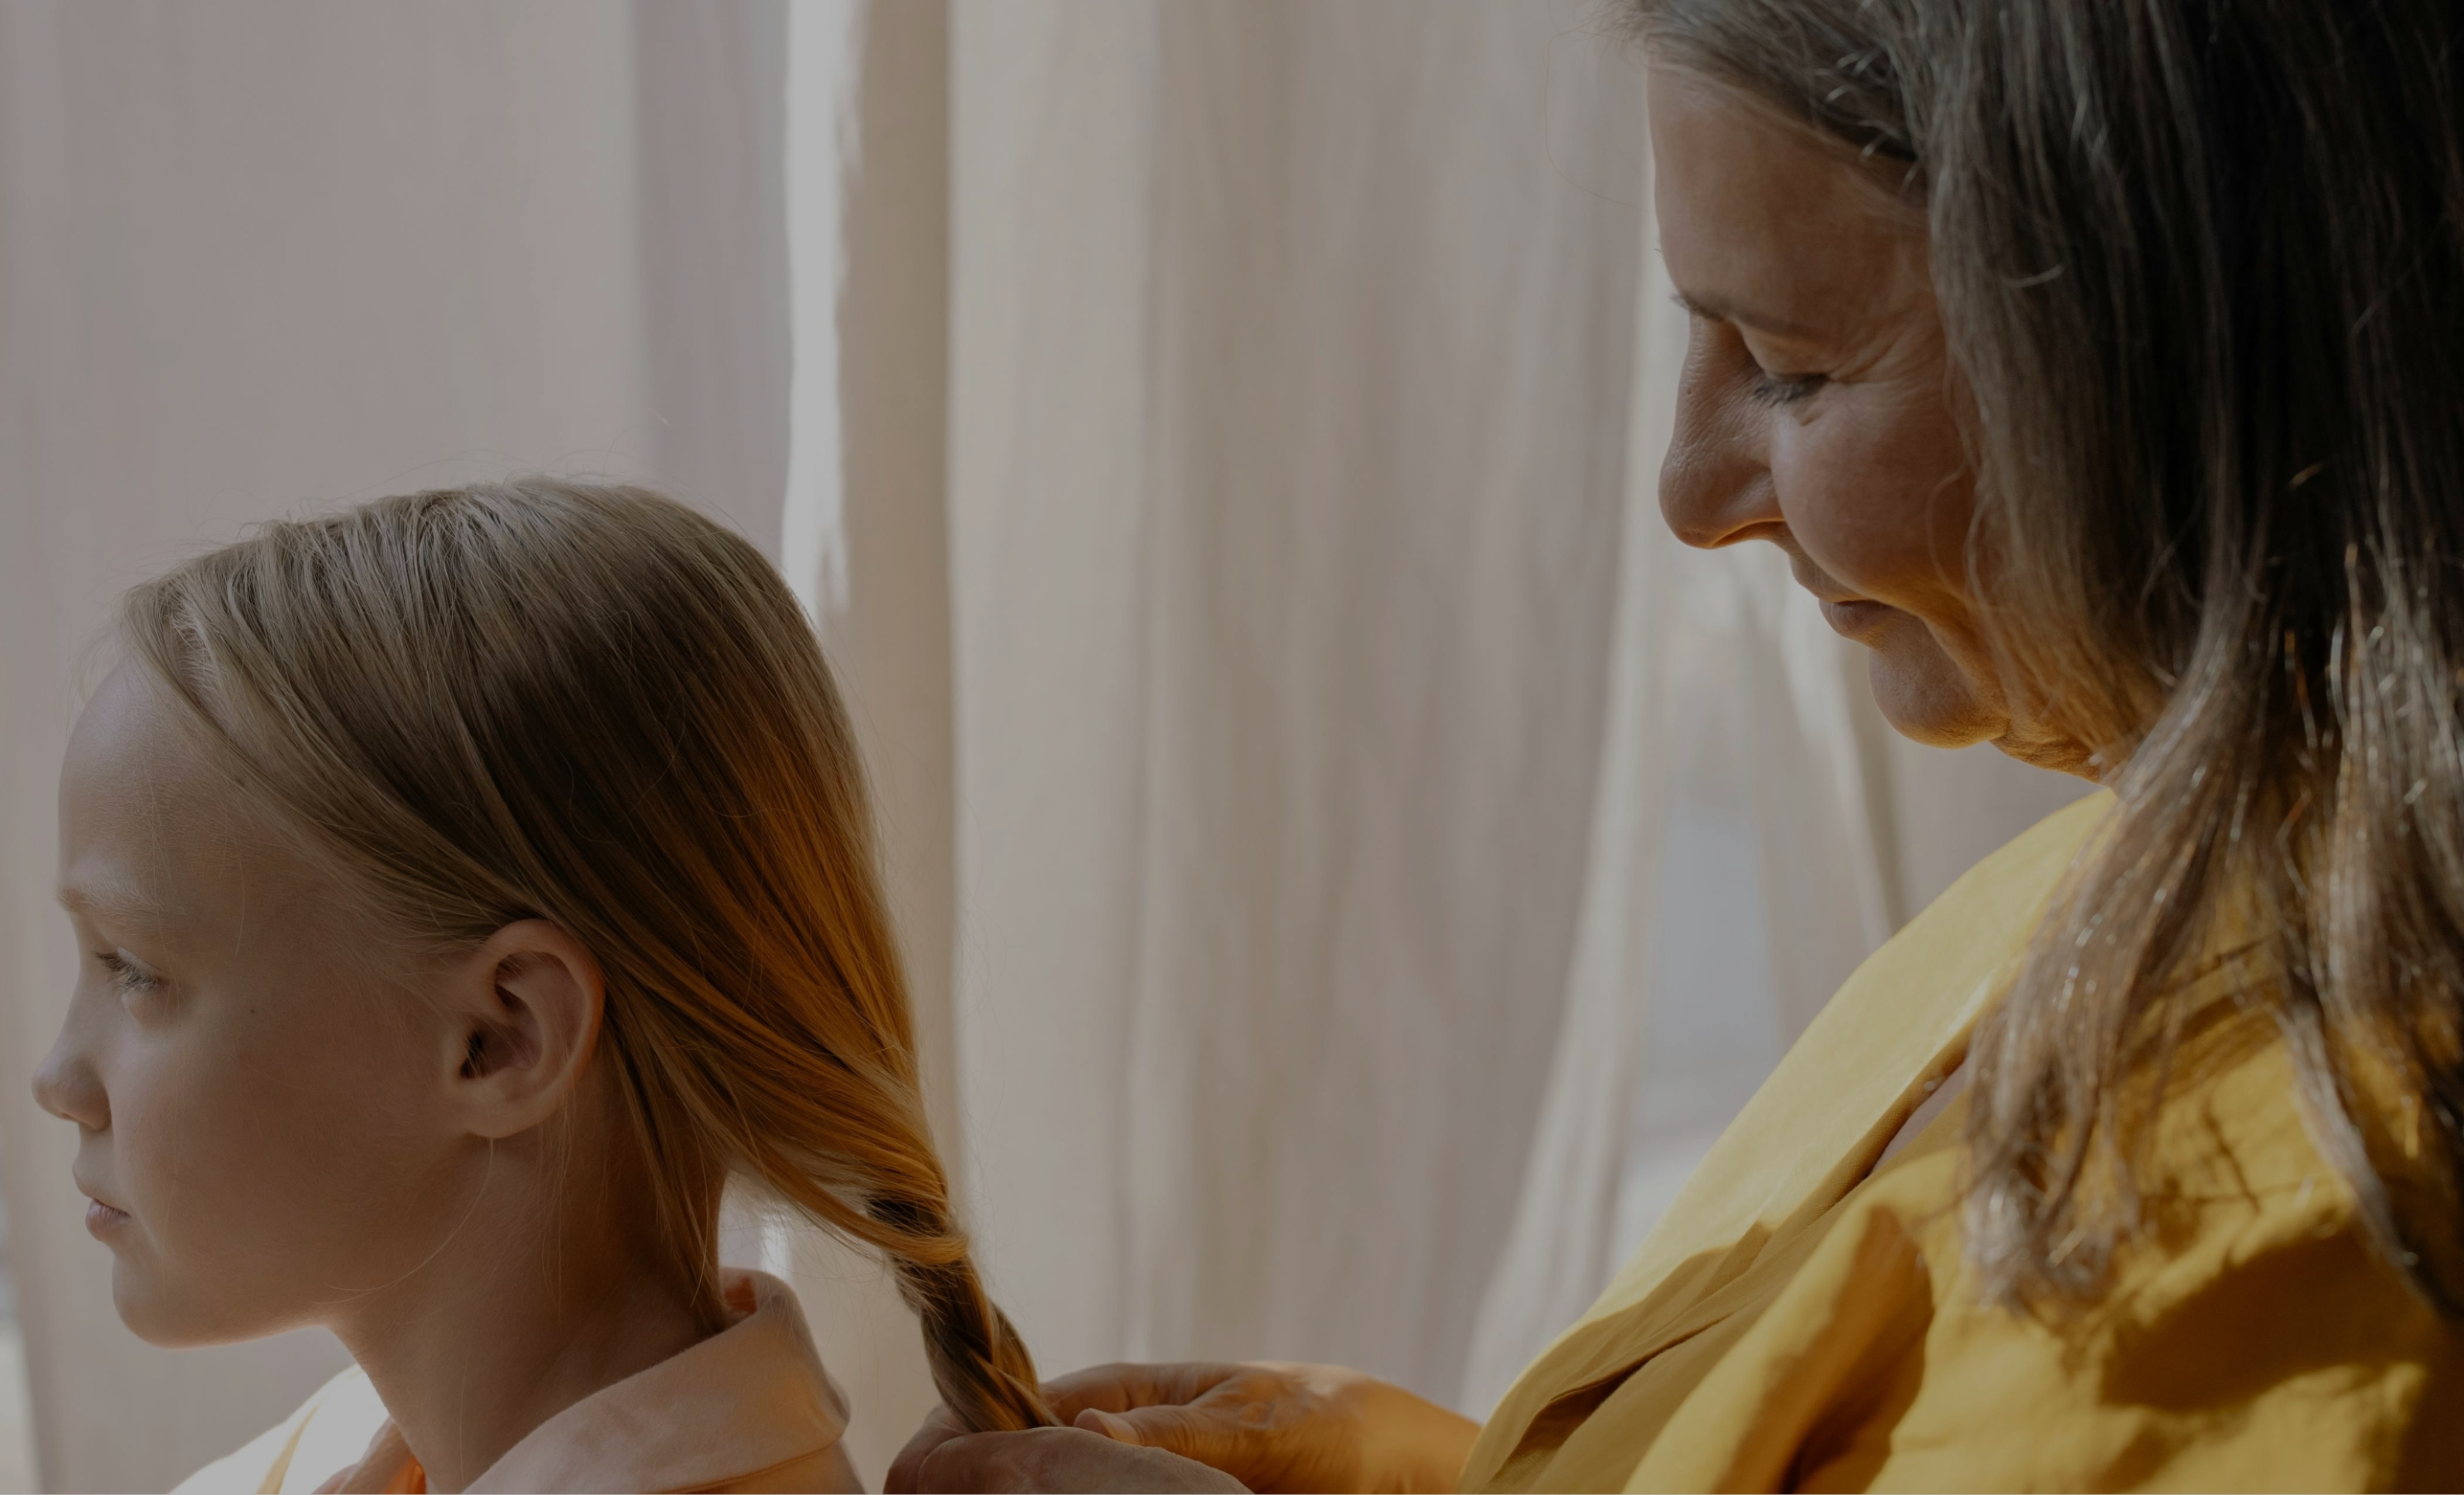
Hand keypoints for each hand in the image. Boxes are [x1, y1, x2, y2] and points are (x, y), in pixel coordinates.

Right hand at [888, 1361, 1478, 1494]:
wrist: (1413, 1479)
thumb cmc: (1344, 1429)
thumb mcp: (1267, 1427)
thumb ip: (1176, 1432)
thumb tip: (1081, 1429)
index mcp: (1142, 1395)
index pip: (1034, 1404)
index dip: (977, 1427)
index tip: (928, 1456)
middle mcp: (1130, 1441)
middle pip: (1034, 1458)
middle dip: (983, 1474)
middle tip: (928, 1492)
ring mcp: (1145, 1484)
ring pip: (1067, 1493)